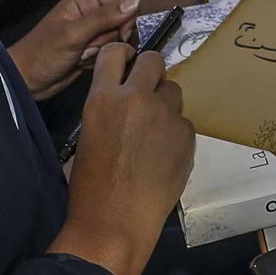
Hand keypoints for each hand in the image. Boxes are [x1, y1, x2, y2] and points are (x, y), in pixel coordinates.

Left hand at [7, 0, 139, 100]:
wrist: (26, 79)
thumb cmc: (40, 54)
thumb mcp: (73, 34)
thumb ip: (104, 17)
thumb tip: (134, 2)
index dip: (128, 14)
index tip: (121, 32)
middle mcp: (91, 12)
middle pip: (125, 18)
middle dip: (114, 36)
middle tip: (93, 45)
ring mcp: (93, 31)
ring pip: (120, 36)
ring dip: (106, 49)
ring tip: (83, 54)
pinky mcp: (93, 48)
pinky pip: (112, 50)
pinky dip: (102, 58)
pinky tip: (84, 61)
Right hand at [50, 43, 195, 274]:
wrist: (116, 221)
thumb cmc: (91, 186)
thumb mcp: (89, 135)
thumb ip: (107, 108)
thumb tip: (123, 100)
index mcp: (103, 98)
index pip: (115, 53)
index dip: (123, 57)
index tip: (126, 66)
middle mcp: (136, 98)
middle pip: (153, 60)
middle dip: (150, 73)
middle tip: (146, 93)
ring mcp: (165, 115)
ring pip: (173, 90)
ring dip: (165, 102)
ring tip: (155, 130)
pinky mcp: (187, 134)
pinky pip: (183, 121)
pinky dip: (176, 132)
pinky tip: (165, 155)